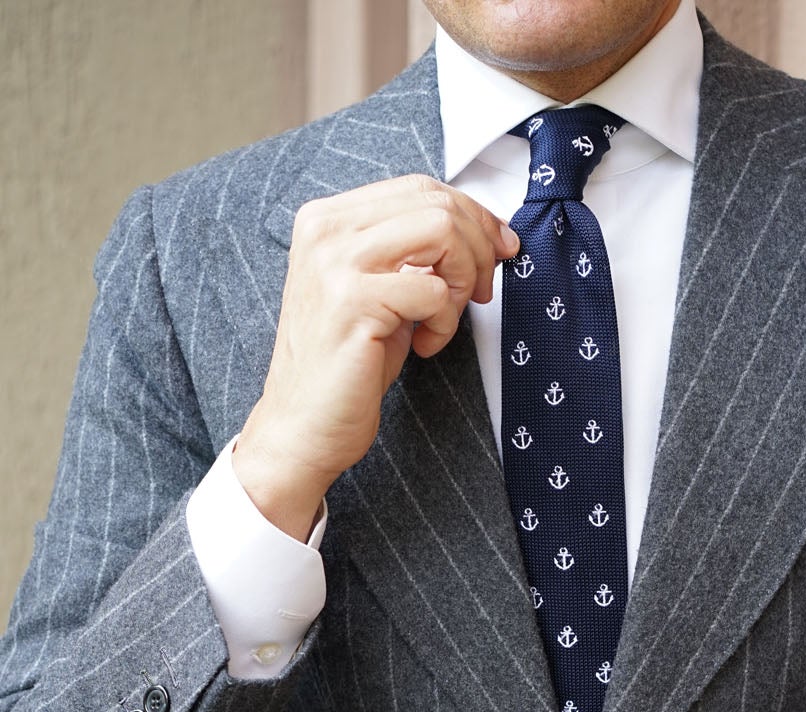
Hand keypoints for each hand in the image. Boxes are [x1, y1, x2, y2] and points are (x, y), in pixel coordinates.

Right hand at [233, 176, 519, 537]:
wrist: (302, 427)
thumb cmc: (347, 365)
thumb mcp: (381, 291)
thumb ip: (413, 253)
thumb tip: (484, 231)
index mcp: (328, 218)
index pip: (420, 188)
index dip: (472, 215)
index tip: (499, 249)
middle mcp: (326, 229)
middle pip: (436, 202)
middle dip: (479, 246)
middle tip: (481, 292)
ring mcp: (335, 263)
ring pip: (441, 231)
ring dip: (463, 276)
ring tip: (447, 317)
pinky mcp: (352, 302)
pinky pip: (432, 290)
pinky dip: (445, 322)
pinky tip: (425, 346)